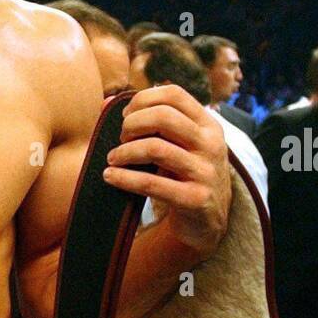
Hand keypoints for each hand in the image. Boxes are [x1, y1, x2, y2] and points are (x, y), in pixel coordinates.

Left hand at [102, 85, 231, 258]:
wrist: (206, 222)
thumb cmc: (183, 175)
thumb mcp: (177, 145)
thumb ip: (149, 121)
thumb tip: (106, 101)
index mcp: (208, 125)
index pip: (174, 95)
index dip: (143, 100)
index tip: (125, 116)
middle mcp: (211, 145)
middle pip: (163, 117)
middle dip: (132, 124)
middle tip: (120, 139)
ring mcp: (205, 172)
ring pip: (155, 149)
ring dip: (125, 152)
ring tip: (112, 159)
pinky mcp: (195, 199)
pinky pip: (151, 184)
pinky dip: (124, 178)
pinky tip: (110, 176)